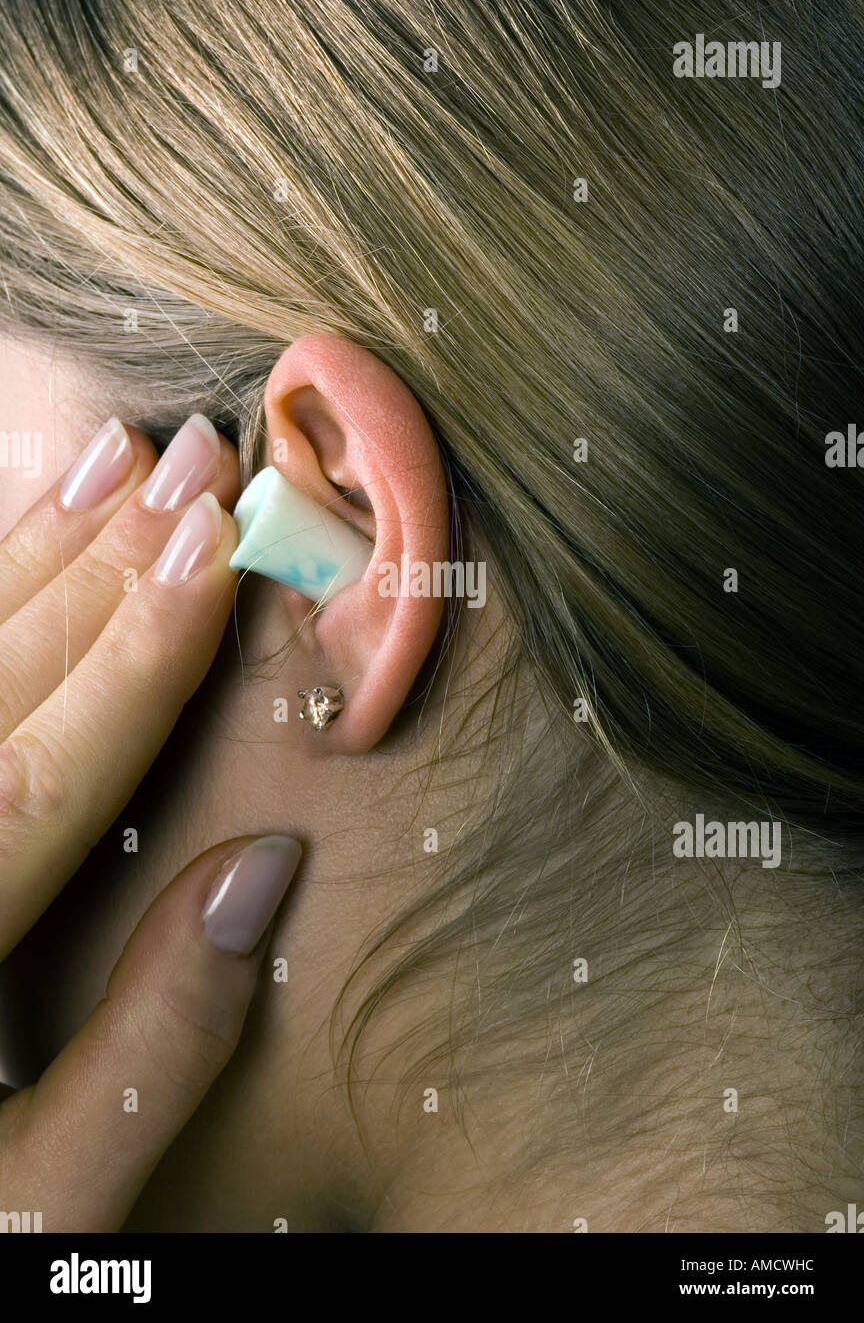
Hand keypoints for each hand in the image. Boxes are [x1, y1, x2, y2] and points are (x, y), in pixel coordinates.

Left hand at [0, 417, 300, 1229]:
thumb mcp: (47, 1204)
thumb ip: (157, 1047)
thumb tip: (264, 874)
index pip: (46, 773)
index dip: (144, 652)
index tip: (217, 543)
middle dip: (102, 561)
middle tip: (189, 454)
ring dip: (26, 550)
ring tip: (108, 454)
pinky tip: (5, 535)